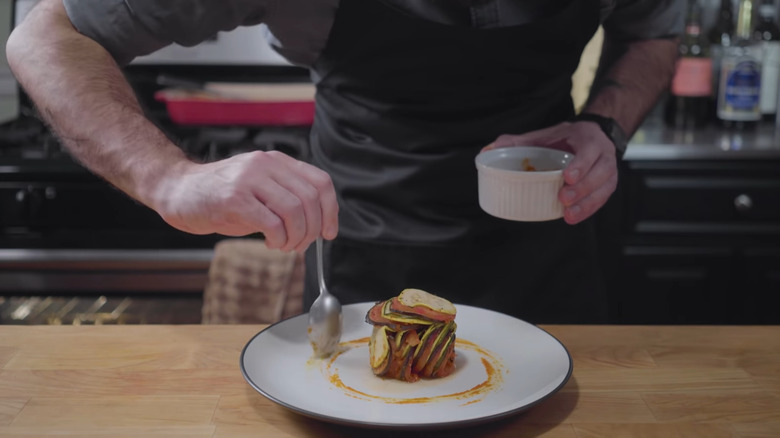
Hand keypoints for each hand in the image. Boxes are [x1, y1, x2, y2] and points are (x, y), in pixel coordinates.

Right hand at [151, 150, 337, 251]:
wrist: (177, 190)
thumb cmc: (220, 196)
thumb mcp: (259, 190)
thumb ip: (285, 199)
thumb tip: (316, 226)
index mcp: (276, 161)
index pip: (320, 182)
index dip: (331, 211)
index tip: (328, 233)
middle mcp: (265, 165)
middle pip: (310, 199)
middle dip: (312, 230)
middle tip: (301, 245)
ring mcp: (249, 179)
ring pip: (294, 211)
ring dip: (296, 237)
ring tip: (284, 245)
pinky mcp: (234, 198)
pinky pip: (272, 223)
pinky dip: (278, 240)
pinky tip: (270, 243)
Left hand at [484, 121, 617, 224]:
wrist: (592, 136)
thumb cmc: (564, 138)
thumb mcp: (545, 135)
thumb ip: (519, 141)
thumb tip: (490, 149)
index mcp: (589, 139)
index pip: (589, 152)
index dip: (581, 165)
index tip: (567, 177)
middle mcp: (604, 155)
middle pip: (600, 173)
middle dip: (583, 188)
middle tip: (563, 199)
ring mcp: (609, 171)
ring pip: (603, 188)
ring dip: (587, 203)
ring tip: (569, 215)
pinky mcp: (607, 185)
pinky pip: (602, 199)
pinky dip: (589, 209)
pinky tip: (574, 217)